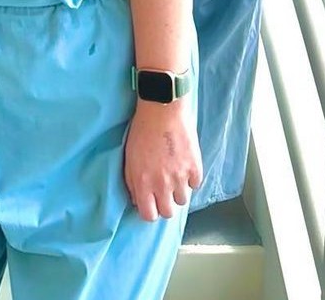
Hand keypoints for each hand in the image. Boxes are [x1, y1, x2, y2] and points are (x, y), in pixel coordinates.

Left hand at [124, 101, 201, 220]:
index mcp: (143, 183)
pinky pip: (195, 184)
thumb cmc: (142, 130)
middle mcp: (163, 184)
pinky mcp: (195, 167)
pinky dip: (190, 179)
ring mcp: (181, 177)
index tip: (150, 203)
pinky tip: (184, 166)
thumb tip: (137, 199)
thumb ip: (132, 182)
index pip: (148, 215)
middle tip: (163, 190)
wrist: (162, 109)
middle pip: (168, 212)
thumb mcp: (129, 158)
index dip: (149, 211)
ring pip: (183, 200)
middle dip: (165, 204)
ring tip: (174, 175)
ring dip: (178, 191)